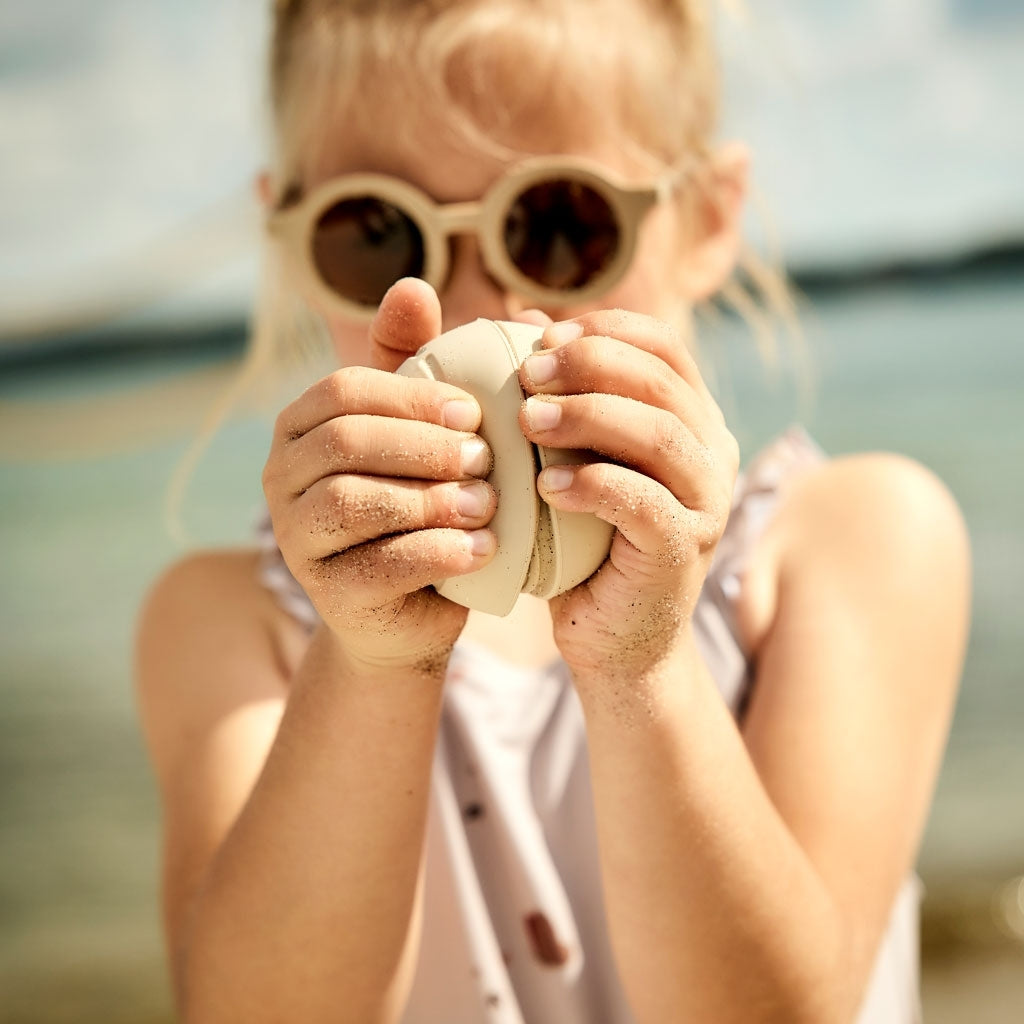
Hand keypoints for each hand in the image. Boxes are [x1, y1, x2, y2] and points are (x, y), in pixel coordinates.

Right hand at [262, 280, 497, 674]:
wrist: (408, 607)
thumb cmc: (416, 503)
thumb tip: (413, 284)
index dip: (413, 397)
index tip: (474, 412)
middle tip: (485, 459)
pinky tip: (483, 548)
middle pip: (347, 442)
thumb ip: (411, 363)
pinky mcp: (328, 595)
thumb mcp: (415, 432)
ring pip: (356, 501)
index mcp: (300, 427)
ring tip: (486, 504)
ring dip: (431, 499)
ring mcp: (297, 539)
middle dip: (424, 446)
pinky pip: (380, 565)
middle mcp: (281, 478)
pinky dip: (439, 552)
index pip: (344, 390)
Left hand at [517, 310, 739, 685]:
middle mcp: (710, 454)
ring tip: (528, 422)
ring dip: (588, 417)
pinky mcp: (682, 550)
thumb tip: (524, 322)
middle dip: (589, 365)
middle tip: (526, 374)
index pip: (663, 346)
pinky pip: (643, 502)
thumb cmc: (584, 541)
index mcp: (691, 420)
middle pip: (661, 382)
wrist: (615, 636)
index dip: (605, 329)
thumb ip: (560, 397)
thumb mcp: (573, 459)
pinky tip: (545, 488)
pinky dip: (591, 485)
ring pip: (659, 434)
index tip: (544, 334)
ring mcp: (704, 504)